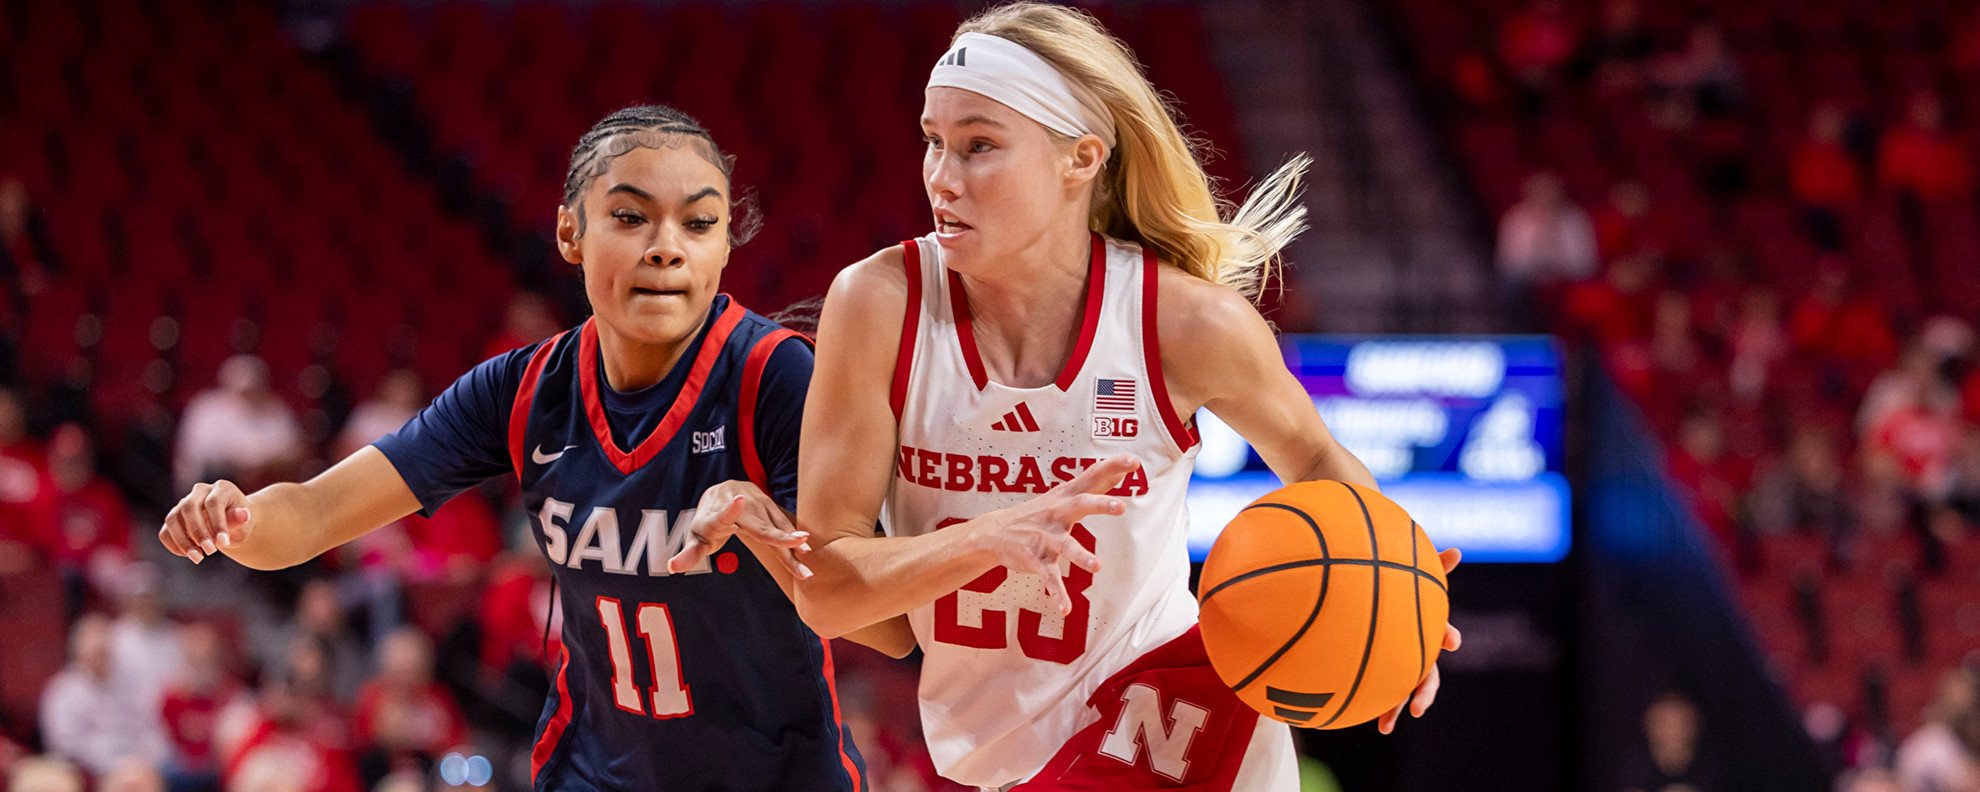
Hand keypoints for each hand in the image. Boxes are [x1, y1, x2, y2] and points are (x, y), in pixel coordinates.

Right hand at [160, 480, 252, 563]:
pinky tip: (187, 555)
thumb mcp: (244, 523)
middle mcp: (200, 491)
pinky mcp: (174, 518)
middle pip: (189, 507)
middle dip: (198, 532)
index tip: (224, 543)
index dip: (217, 523)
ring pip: (172, 519)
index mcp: (221, 488)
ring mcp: (183, 503)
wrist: (232, 527)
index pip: (213, 502)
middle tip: (210, 551)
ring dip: (183, 541)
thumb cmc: (239, 524)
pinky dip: (173, 544)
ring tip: (198, 557)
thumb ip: (240, 519)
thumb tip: (244, 514)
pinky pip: (165, 531)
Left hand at [669, 481, 810, 577]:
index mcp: (715, 516)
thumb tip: (672, 567)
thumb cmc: (707, 522)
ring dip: (792, 542)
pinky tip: (805, 548)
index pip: (721, 514)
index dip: (729, 510)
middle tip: (800, 549)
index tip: (738, 501)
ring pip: (775, 525)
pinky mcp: (767, 503)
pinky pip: (781, 521)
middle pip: (760, 527)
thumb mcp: (696, 539)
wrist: (720, 492)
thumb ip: (689, 554)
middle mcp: (737, 504)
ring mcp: (754, 501)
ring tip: (806, 558)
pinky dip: (792, 535)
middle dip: (780, 539)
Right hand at [971, 454, 1137, 615]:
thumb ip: (1094, 483)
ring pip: (1065, 545)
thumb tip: (1122, 468)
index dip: (1112, 467)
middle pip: (1079, 505)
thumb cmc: (1039, 511)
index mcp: (1066, 496)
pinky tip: (1066, 609)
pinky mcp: (1036, 559)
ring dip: (1080, 556)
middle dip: (1099, 505)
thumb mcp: (1064, 493)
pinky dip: (1057, 593)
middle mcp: (1056, 513)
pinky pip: (1049, 578)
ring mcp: (1045, 537)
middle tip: (1121, 507)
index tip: (1134, 461)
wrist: (995, 531)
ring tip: (1097, 567)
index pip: (1091, 476)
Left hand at [1379, 547, 1461, 733]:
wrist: (1376, 608)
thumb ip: (1432, 567)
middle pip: (1428, 676)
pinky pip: (1383, 692)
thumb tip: (1459, 550)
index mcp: (1426, 629)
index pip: (1442, 633)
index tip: (1452, 642)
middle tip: (1419, 709)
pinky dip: (1377, 706)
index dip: (1449, 636)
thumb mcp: (1415, 576)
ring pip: (1404, 691)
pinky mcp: (1386, 673)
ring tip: (1385, 727)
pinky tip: (1367, 720)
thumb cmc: (1401, 589)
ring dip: (1396, 709)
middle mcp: (1419, 652)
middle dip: (1424, 693)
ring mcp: (1403, 665)